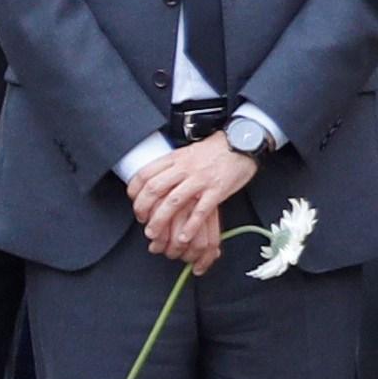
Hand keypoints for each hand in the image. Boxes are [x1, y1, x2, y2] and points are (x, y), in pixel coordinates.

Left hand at [125, 134, 258, 269]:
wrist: (243, 141)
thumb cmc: (217, 148)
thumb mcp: (189, 151)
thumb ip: (173, 165)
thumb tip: (155, 179)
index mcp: (176, 158)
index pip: (146, 173)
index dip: (135, 190)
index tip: (134, 201)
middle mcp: (185, 168)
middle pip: (155, 189)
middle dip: (142, 208)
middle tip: (142, 220)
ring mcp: (201, 179)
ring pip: (173, 202)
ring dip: (160, 221)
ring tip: (154, 234)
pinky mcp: (217, 190)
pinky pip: (200, 211)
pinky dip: (190, 226)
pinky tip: (183, 237)